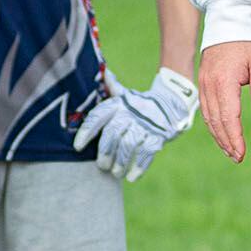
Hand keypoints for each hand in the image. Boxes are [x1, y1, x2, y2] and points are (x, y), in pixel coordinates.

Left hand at [74, 67, 199, 183]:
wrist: (173, 102)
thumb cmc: (141, 103)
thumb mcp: (126, 95)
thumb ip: (112, 89)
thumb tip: (103, 73)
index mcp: (119, 104)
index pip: (98, 116)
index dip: (86, 132)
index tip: (77, 147)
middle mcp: (130, 113)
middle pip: (112, 133)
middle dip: (105, 152)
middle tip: (101, 165)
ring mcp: (146, 124)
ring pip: (128, 145)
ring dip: (120, 162)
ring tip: (115, 173)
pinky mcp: (159, 135)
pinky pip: (147, 153)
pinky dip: (139, 166)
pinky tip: (132, 177)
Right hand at [195, 39, 250, 162]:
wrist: (230, 19)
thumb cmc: (250, 41)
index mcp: (225, 81)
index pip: (229, 117)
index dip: (235, 138)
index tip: (242, 154)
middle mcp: (210, 84)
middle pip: (216, 121)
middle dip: (226, 141)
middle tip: (237, 157)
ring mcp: (204, 82)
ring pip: (208, 116)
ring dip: (218, 135)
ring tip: (230, 150)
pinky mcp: (203, 80)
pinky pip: (205, 107)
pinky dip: (212, 123)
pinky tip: (220, 132)